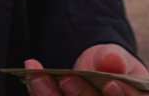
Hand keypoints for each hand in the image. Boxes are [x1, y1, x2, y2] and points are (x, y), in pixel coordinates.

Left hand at [23, 44, 148, 95]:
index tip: (109, 83)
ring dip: (52, 95)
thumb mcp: (115, 57)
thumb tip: (113, 61)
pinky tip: (33, 73)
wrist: (93, 69)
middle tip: (67, 79)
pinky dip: (42, 91)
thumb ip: (114, 59)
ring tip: (39, 74)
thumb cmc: (111, 66)